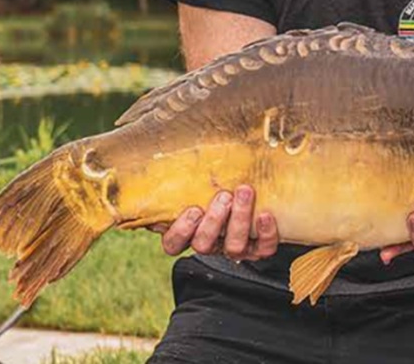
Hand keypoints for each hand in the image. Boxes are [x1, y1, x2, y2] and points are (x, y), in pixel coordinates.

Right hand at [151, 184, 279, 261]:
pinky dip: (266, 234)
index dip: (181, 231)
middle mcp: (209, 243)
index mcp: (187, 232)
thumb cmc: (212, 183)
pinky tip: (266, 215)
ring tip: (244, 193)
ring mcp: (233, 247)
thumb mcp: (190, 180)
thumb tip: (147, 162)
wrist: (249, 192)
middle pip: (203, 245)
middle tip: (224, 196)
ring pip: (233, 247)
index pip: (173, 244)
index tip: (193, 209)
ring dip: (240, 220)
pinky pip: (263, 250)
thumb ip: (172, 177)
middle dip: (214, 220)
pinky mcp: (258, 248)